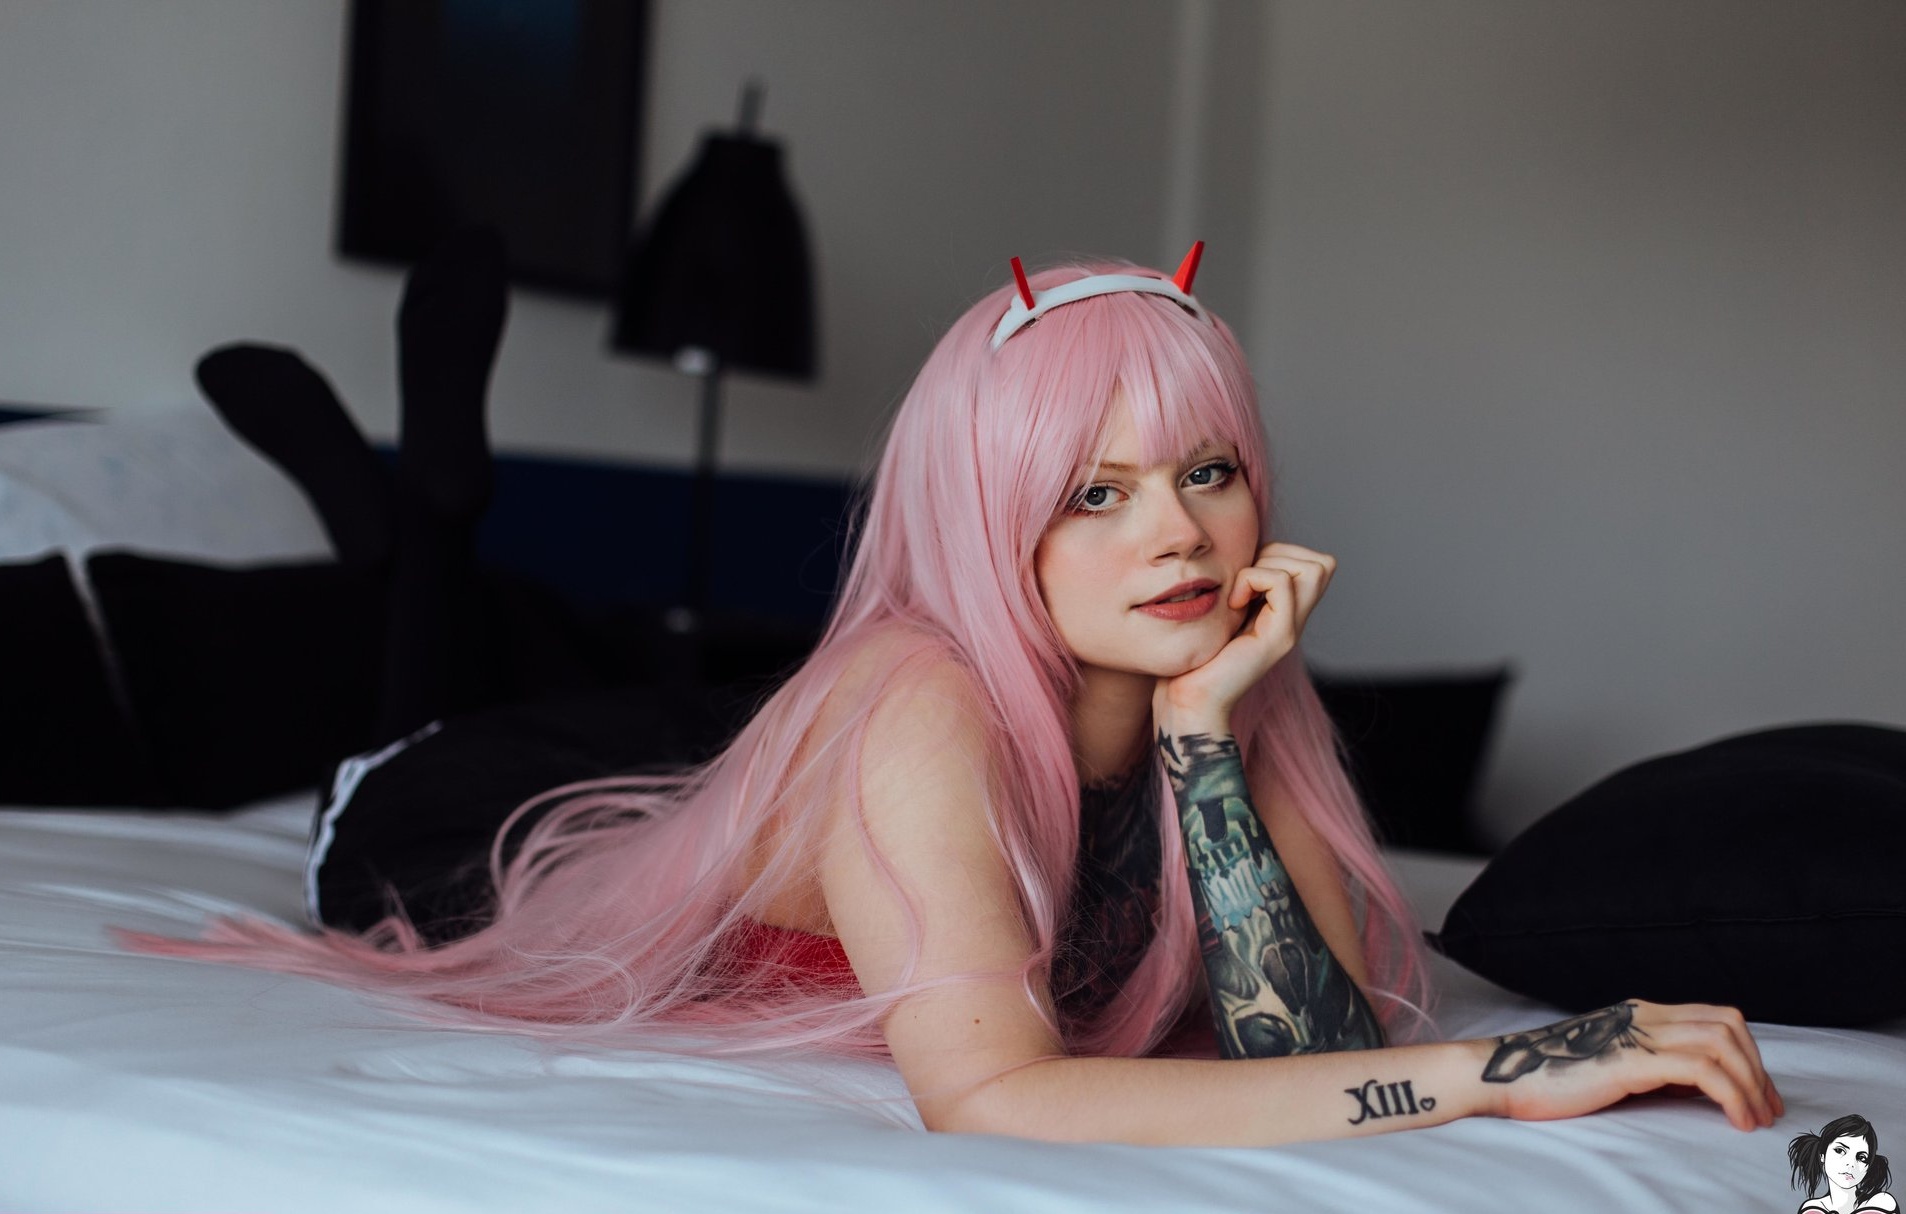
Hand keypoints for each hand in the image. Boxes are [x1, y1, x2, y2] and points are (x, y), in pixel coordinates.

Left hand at [1154, 542, 1335, 730]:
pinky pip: (1283, 583)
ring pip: (1314, 568)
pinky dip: (1253, 579)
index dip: (1280, 553)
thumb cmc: (1194, 657)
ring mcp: (1291, 629)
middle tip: (1244, 581)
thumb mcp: (1220, 610)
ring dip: (1268, 565)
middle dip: (1279, 554)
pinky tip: (1233, 603)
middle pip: (1322, 564)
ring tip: (1239, 593)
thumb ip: (1238, 586)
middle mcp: (1294, 621)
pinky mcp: (1279, 638)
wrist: (1189, 701)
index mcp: (1283, 613)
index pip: (1313, 563)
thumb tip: (1240, 551)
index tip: (1244, 575)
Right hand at [1476, 1000, 1783, 1131]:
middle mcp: (1644, 1015)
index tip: (1759, 1096)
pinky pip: (1701, 1069)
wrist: (1504, 1077)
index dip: (1750, 1056)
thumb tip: (1698, 1091)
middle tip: (1765, 1110)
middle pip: (1729, 1025)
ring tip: (1754, 1118)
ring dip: (1751, 1084)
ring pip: (1722, 1042)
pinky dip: (1731, 1094)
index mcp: (1641, 1014)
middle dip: (1758, 1069)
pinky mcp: (1631, 1060)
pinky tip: (1735, 1119)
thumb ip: (1652, 1070)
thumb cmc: (1552, 1080)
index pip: (1716, 1018)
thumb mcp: (1614, 1069)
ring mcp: (1637, 1034)